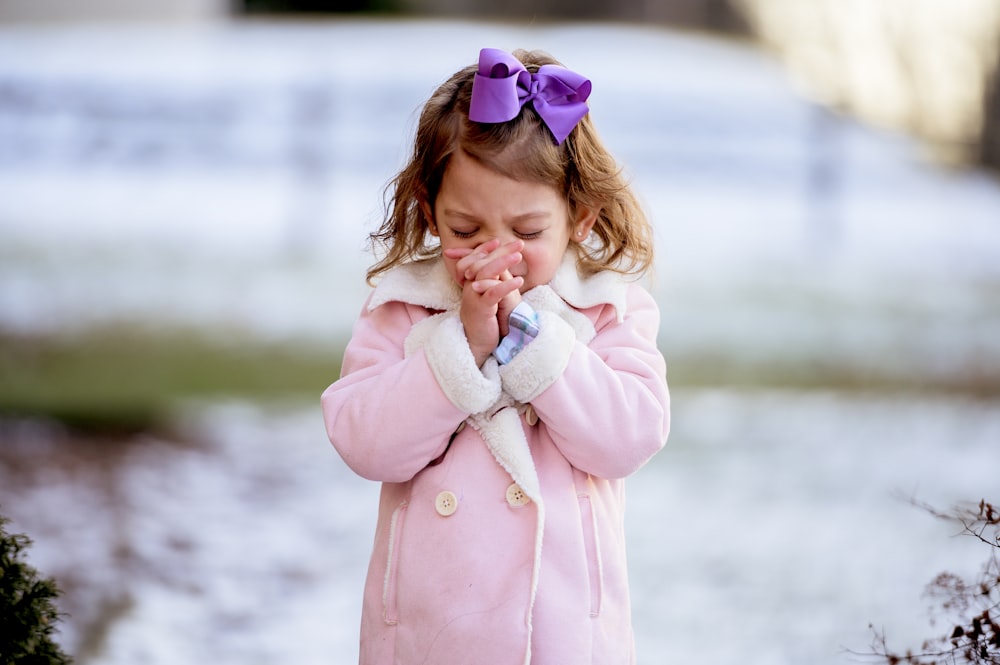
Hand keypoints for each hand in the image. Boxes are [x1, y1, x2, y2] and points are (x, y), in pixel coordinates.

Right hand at [444, 240, 524, 365]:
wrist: (476, 342)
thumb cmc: (486, 318)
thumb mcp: (490, 296)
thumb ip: (493, 280)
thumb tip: (503, 264)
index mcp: (471, 282)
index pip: (477, 258)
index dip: (488, 248)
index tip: (501, 240)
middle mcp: (469, 286)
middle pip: (482, 261)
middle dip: (501, 251)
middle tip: (519, 243)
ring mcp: (473, 297)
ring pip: (485, 273)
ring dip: (503, 263)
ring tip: (519, 256)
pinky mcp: (481, 309)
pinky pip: (492, 293)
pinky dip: (506, 285)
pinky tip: (520, 280)